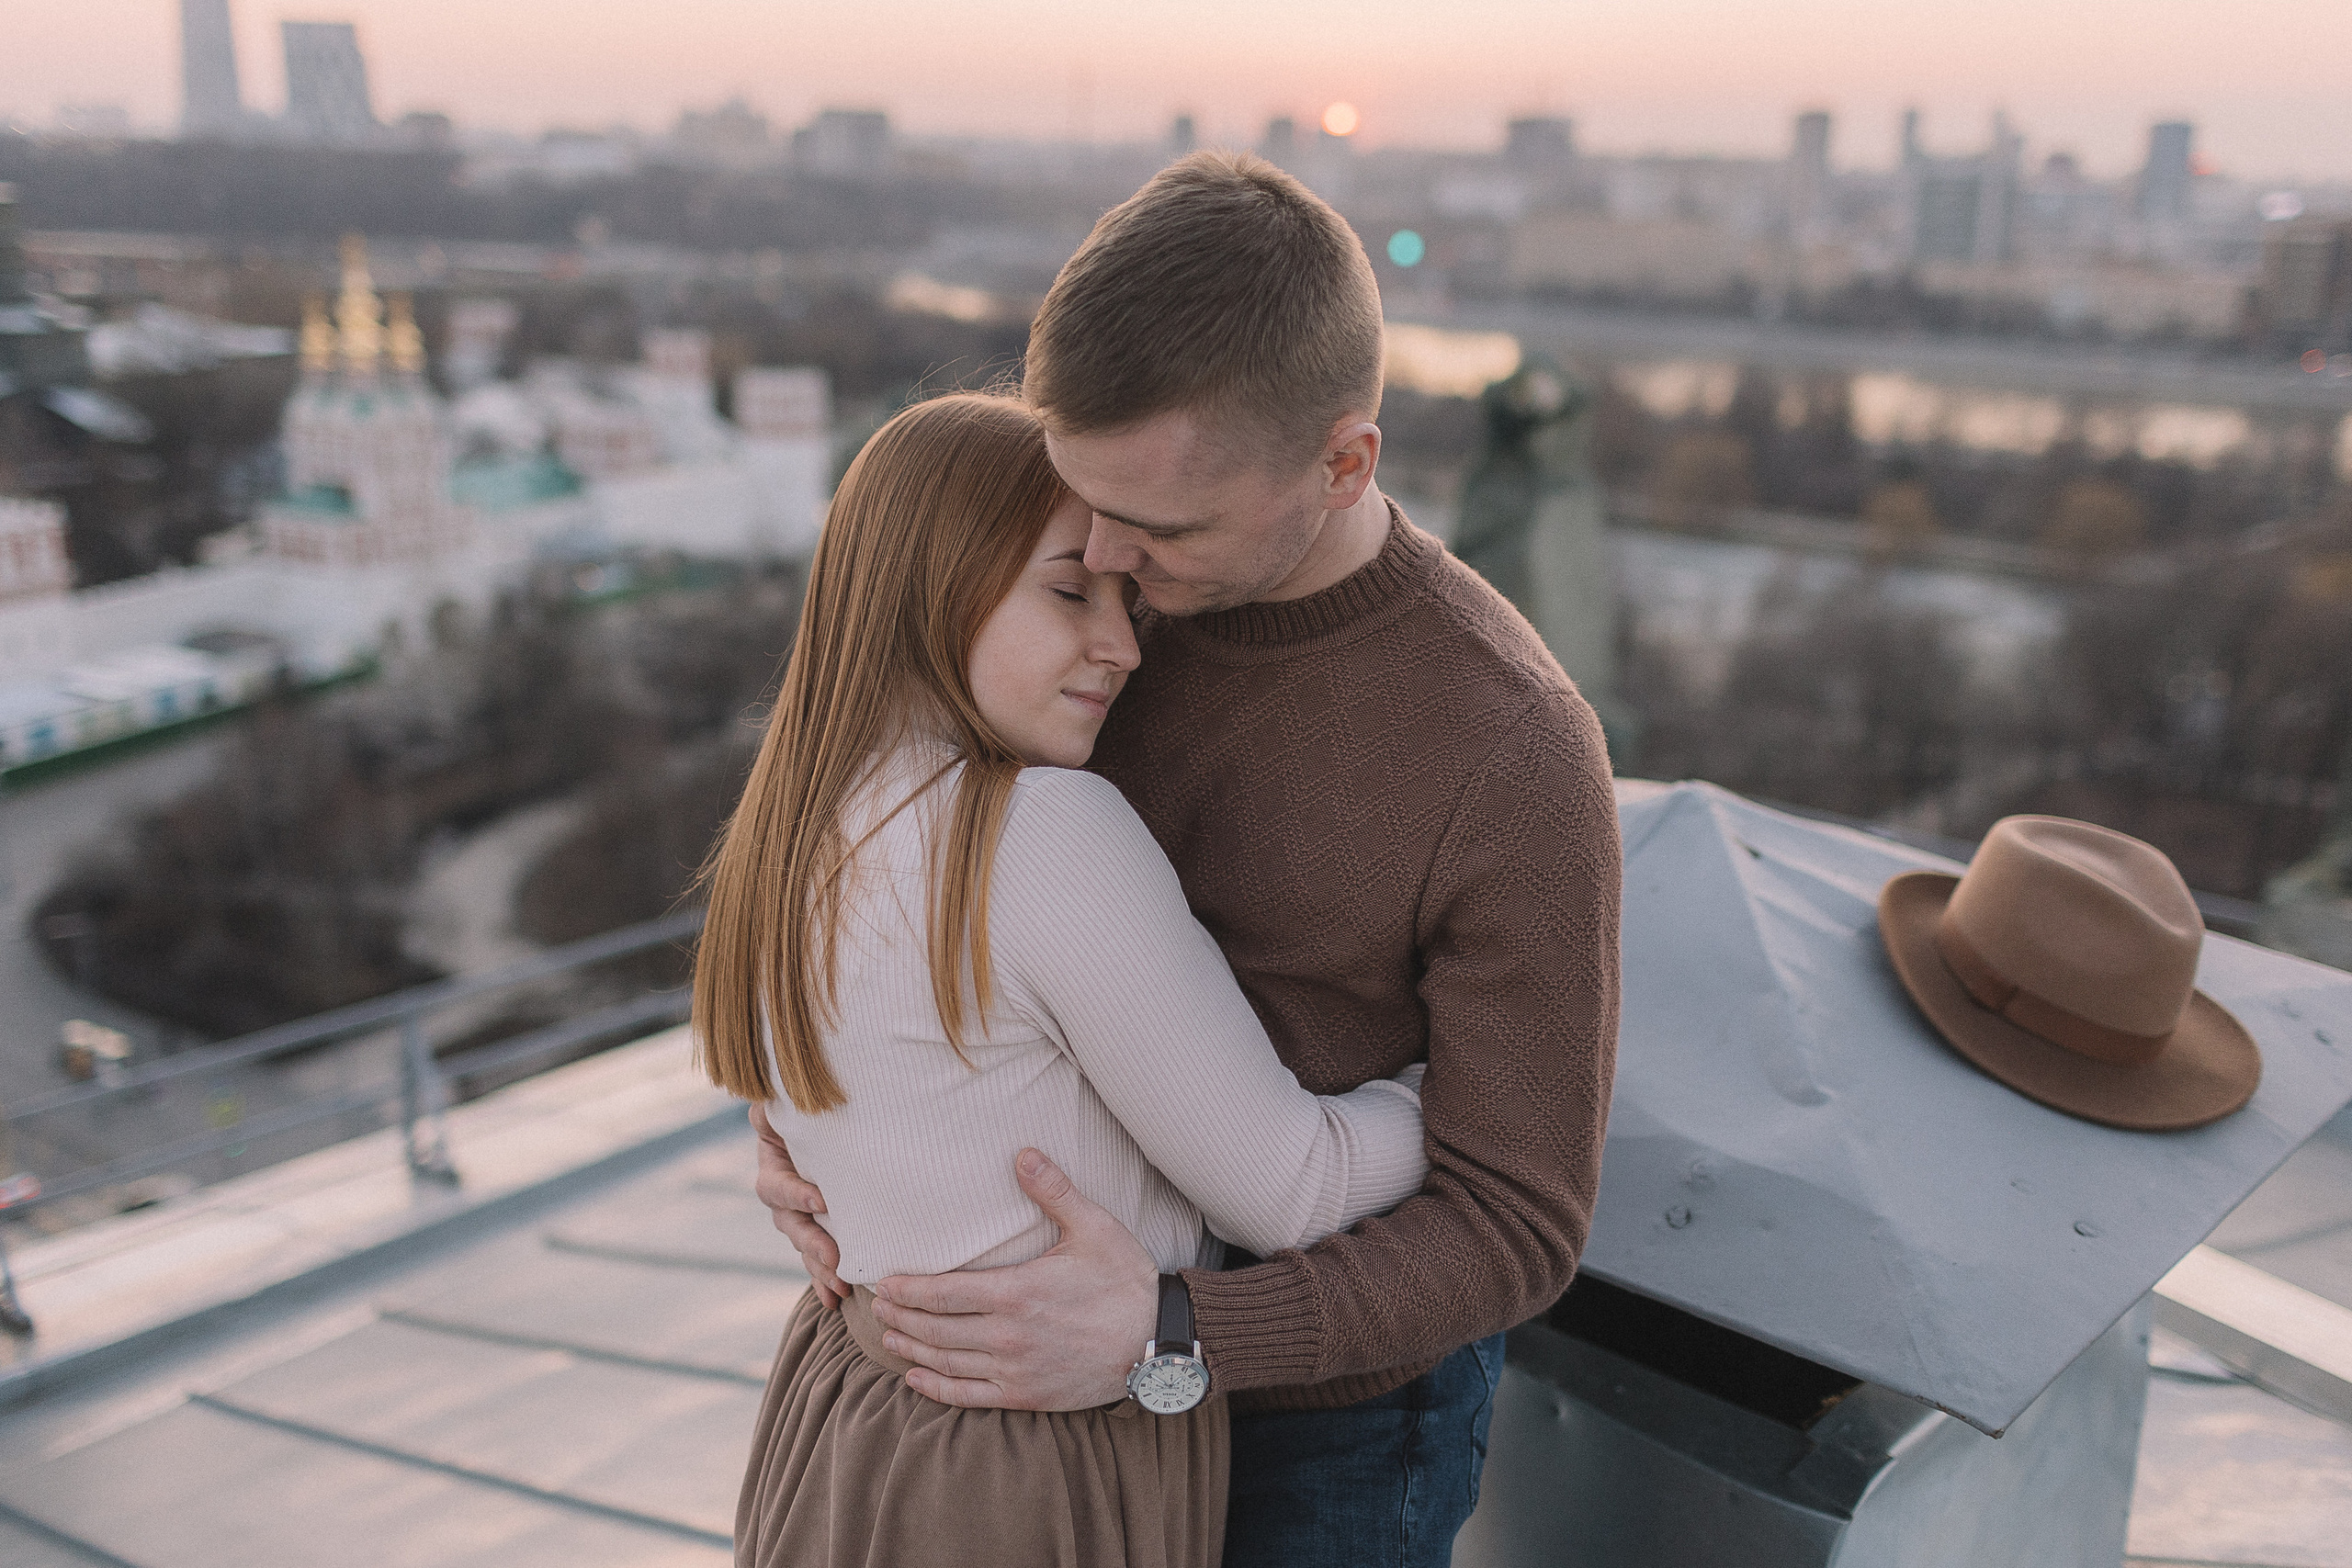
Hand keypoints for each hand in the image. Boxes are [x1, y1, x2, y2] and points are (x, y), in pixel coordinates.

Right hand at [750, 1104, 844, 1308]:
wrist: (836, 1129)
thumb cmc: (815, 1110)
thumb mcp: (793, 1105)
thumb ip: (777, 1106)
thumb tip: (764, 1108)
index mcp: (775, 1166)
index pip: (777, 1186)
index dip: (795, 1195)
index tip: (822, 1201)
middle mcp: (783, 1198)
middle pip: (790, 1225)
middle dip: (812, 1243)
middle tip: (834, 1257)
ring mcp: (799, 1218)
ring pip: (805, 1248)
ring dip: (821, 1268)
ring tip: (841, 1286)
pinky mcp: (819, 1232)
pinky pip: (818, 1261)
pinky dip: (824, 1281)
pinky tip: (836, 1300)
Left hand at [871, 1149, 1156, 1410]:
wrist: (1159, 1341)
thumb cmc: (1126, 1282)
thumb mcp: (1094, 1228)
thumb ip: (1054, 1191)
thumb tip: (1023, 1152)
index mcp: (1017, 1293)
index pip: (944, 1293)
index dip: (909, 1290)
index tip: (886, 1283)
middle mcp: (1008, 1336)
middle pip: (936, 1328)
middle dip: (901, 1316)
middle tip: (877, 1305)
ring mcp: (1015, 1370)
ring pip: (946, 1362)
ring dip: (912, 1349)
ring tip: (889, 1336)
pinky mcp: (1026, 1395)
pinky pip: (968, 1397)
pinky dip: (937, 1389)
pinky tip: (917, 1379)